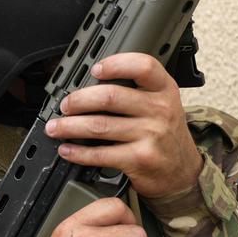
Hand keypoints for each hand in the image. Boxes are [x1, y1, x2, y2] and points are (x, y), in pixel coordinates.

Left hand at [44, 53, 202, 197]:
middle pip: (110, 96)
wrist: (182, 172)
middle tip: (64, 105)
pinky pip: (100, 154)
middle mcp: (160, 109)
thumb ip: (136, 91)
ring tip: (55, 127)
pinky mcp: (140, 159)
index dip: (116, 64)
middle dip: (78, 100)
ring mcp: (151, 135)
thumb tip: (89, 86)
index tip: (94, 69)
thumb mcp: (162, 104)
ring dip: (69, 126)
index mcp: (164, 89)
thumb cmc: (165, 134)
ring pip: (99, 126)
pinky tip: (67, 150)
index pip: (143, 66)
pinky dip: (78, 153)